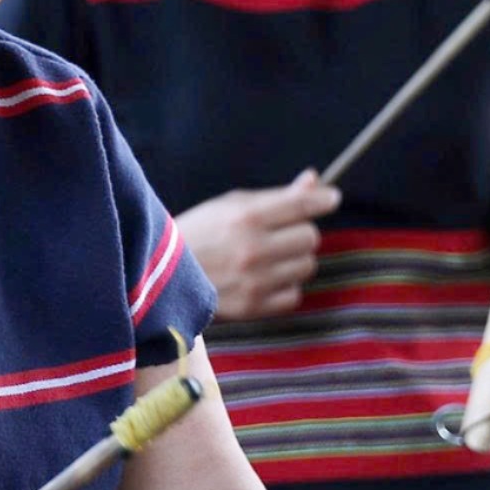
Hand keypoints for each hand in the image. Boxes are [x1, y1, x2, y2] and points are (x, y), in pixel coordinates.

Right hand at [177, 172, 340, 320]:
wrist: (158, 277)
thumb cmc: (198, 233)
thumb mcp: (229, 205)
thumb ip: (275, 196)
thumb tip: (315, 182)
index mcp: (245, 217)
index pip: (302, 204)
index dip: (323, 199)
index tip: (331, 198)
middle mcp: (253, 249)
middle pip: (310, 237)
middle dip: (301, 233)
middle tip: (282, 234)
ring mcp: (254, 280)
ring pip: (306, 266)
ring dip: (294, 261)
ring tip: (269, 258)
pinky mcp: (253, 307)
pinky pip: (294, 295)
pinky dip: (284, 287)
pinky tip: (264, 280)